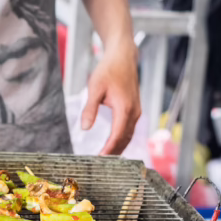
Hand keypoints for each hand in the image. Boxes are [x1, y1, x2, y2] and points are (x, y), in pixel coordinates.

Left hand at [80, 39, 141, 154]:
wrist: (123, 57)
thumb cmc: (108, 70)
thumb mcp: (94, 88)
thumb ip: (90, 109)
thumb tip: (84, 128)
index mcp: (125, 109)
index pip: (117, 136)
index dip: (108, 150)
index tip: (99, 160)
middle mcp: (134, 112)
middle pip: (125, 140)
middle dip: (113, 153)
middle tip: (100, 164)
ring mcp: (136, 111)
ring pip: (129, 136)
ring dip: (118, 148)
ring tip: (105, 158)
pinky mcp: (135, 110)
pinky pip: (129, 130)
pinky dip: (122, 140)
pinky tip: (112, 145)